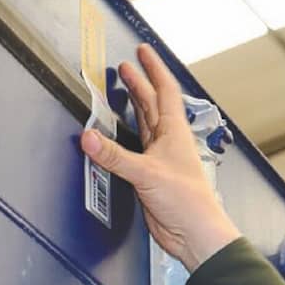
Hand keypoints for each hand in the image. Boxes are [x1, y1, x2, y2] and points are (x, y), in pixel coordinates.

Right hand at [80, 44, 240, 270]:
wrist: (194, 233)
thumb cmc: (187, 202)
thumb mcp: (147, 173)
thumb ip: (115, 156)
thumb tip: (89, 137)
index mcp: (174, 132)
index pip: (165, 90)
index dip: (154, 69)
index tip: (144, 51)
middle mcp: (168, 141)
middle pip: (152, 104)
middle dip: (139, 83)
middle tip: (125, 66)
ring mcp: (160, 158)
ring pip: (144, 123)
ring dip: (133, 105)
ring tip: (122, 89)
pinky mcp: (150, 175)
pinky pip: (133, 148)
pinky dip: (123, 136)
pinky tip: (116, 133)